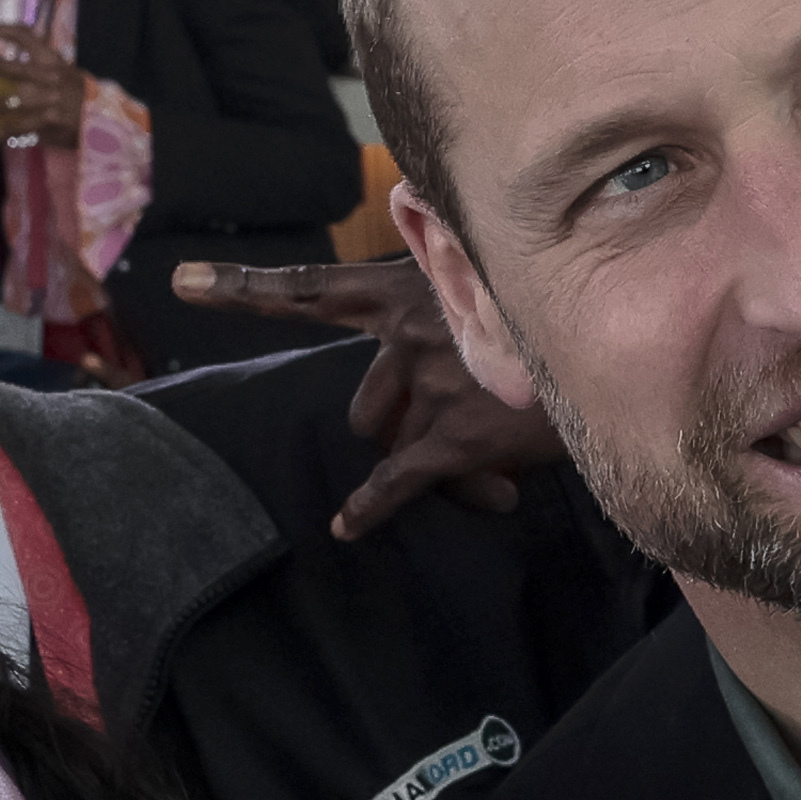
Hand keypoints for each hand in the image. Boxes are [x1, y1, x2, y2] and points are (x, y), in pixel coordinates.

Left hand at [0, 19, 88, 145]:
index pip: (21, 34)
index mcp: (52, 59)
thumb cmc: (82, 98)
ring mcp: (46, 102)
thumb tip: (3, 65)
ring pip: (2, 103)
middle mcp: (46, 77)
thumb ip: (39, 67)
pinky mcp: (45, 126)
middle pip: (1, 67)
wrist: (106, 124)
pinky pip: (10, 133)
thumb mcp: (65, 74)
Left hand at [167, 254, 572, 535]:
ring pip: (390, 438)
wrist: (620, 341)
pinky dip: (369, 508)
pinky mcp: (456, 436)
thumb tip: (452, 341)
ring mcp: (431, 382)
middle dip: (398, 421)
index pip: (312, 286)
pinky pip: (397, 481)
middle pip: (366, 398)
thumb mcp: (504, 271)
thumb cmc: (566, 303)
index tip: (180, 281)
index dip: (243, 286)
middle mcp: (410, 328)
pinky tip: (346, 528)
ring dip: (422, 454)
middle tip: (458, 428)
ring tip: (485, 464)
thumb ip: (461, 292)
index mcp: (411, 282)